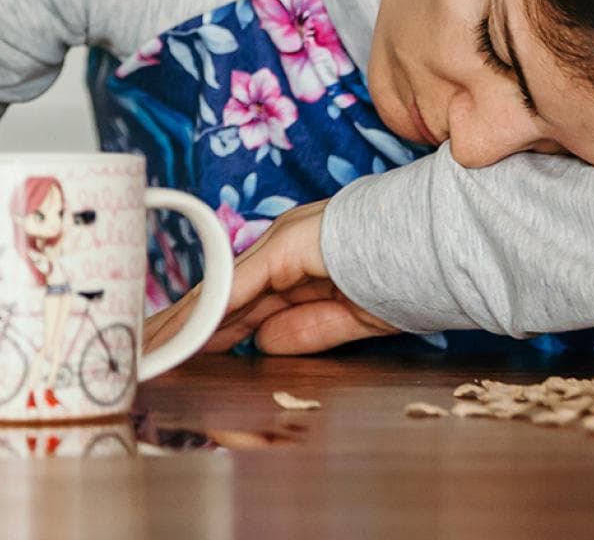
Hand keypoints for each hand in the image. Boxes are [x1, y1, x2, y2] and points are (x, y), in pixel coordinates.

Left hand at [141, 200, 397, 355]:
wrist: (448, 244)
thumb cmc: (412, 274)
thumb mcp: (354, 316)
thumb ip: (310, 329)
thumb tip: (264, 343)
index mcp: (297, 263)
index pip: (240, 301)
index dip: (208, 328)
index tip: (178, 351)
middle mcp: (279, 248)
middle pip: (220, 296)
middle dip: (182, 327)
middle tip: (146, 351)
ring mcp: (280, 242)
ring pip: (220, 290)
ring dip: (183, 323)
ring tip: (149, 346)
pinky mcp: (286, 246)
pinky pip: (241, 285)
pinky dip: (212, 311)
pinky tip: (186, 332)